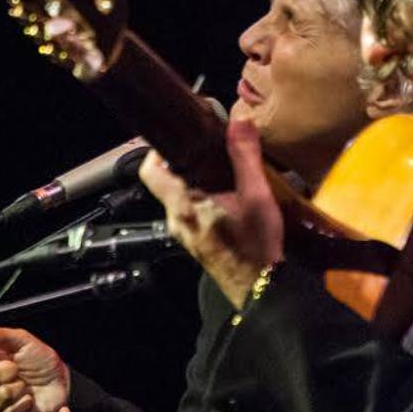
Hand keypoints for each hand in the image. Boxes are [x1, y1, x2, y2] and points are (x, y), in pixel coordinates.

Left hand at [138, 119, 282, 307]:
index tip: (182, 137)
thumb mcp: (256, 195)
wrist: (262, 289)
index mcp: (183, 205)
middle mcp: (177, 220)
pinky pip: (191, 211)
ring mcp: (185, 234)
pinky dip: (204, 198)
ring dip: (197, 181)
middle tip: (209, 148)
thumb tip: (238, 121)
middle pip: (167, 181)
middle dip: (186, 162)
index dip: (160, 150)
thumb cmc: (255, 246)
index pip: (150, 171)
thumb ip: (245, 156)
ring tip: (223, 170)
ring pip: (180, 197)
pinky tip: (229, 196)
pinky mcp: (197, 242)